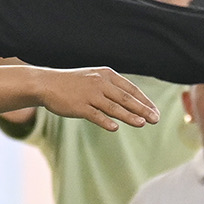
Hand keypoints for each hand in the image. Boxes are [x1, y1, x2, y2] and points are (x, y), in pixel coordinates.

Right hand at [32, 67, 159, 133]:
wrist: (47, 84)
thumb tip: (131, 104)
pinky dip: (106, 121)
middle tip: (156, 119)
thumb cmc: (73, 84)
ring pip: (114, 107)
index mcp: (106, 75)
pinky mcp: (79, 106)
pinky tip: (115, 128)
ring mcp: (89, 95)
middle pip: (126, 98)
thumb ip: (112, 89)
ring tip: (143, 124)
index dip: (145, 101)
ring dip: (129, 116)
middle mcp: (100, 83)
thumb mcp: (94, 79)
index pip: (131, 89)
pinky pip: (95, 115)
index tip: (155, 111)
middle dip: (143, 109)